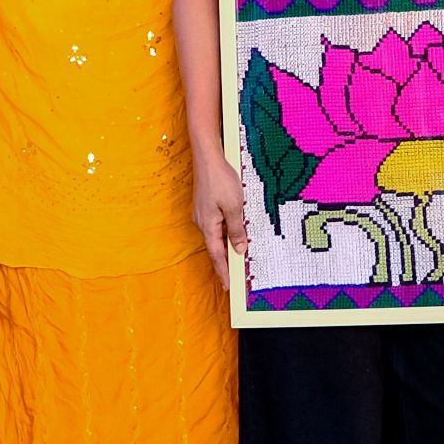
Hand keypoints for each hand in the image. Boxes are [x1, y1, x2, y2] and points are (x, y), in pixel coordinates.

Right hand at [192, 146, 248, 290]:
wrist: (208, 156)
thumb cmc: (220, 180)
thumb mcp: (234, 207)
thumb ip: (237, 230)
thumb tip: (238, 250)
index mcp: (208, 226)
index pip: (217, 256)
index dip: (223, 272)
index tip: (228, 287)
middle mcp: (202, 222)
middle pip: (216, 246)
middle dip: (226, 261)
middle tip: (237, 276)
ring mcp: (204, 213)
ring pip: (218, 234)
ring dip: (229, 243)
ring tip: (241, 254)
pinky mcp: (207, 204)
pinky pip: (218, 222)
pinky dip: (228, 229)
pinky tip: (237, 229)